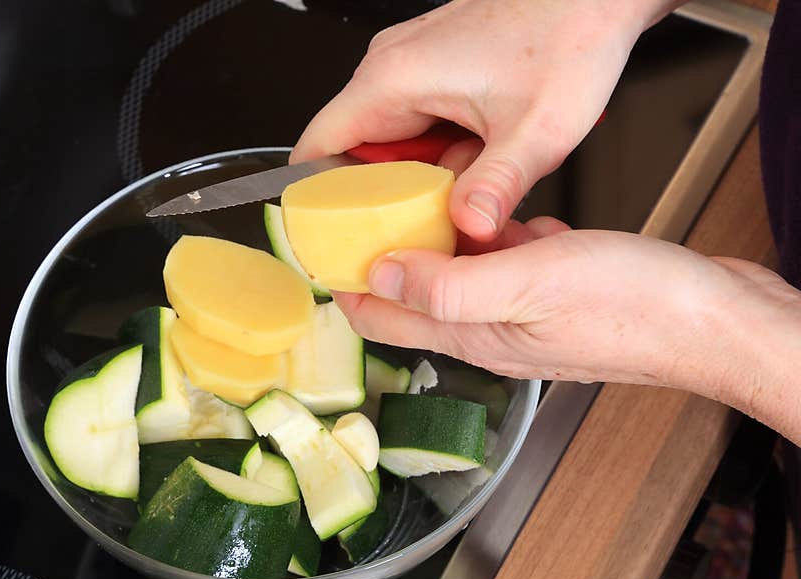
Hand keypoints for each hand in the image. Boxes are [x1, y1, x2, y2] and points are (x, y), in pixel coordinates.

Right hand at [292, 0, 677, 241]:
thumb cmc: (569, 35)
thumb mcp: (537, 128)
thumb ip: (498, 184)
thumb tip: (470, 228)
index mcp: (393, 80)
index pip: (316, 148)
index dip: (313, 201)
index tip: (328, 239)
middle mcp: (392, 72)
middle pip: (353, 157)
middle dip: (379, 202)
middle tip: (411, 235)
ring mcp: (411, 72)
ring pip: (388, 148)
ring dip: (416, 182)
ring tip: (459, 191)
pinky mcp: (434, 77)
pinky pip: (415, 131)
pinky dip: (436, 160)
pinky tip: (473, 166)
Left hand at [334, 223, 800, 444]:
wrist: (713, 320)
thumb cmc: (634, 309)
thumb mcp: (527, 284)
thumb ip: (449, 286)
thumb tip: (383, 273)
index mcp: (477, 337)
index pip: (386, 323)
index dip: (349, 292)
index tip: (324, 260)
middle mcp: (495, 334)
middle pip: (420, 301)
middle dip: (393, 264)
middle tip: (372, 224)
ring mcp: (527, 317)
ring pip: (467, 281)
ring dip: (450, 251)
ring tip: (437, 217)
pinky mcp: (558, 298)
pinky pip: (512, 269)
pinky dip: (504, 245)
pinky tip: (516, 227)